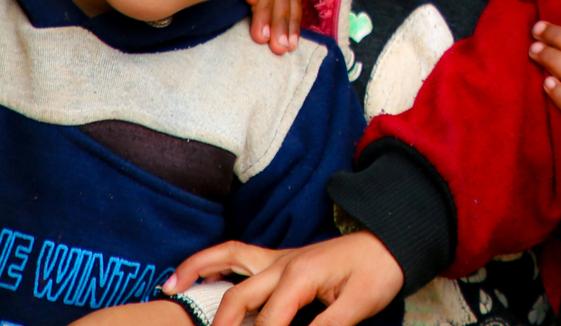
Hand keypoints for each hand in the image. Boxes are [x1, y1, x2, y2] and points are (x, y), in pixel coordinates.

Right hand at [166, 234, 401, 325]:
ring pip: (229, 261)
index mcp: (300, 275)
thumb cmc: (377, 272)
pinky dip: (211, 260)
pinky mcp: (278, 258)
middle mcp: (282, 262)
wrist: (390, 243)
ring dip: (198, 273)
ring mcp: (278, 257)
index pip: (268, 322)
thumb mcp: (357, 306)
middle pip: (239, 298)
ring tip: (169, 289)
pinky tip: (190, 273)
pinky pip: (237, 254)